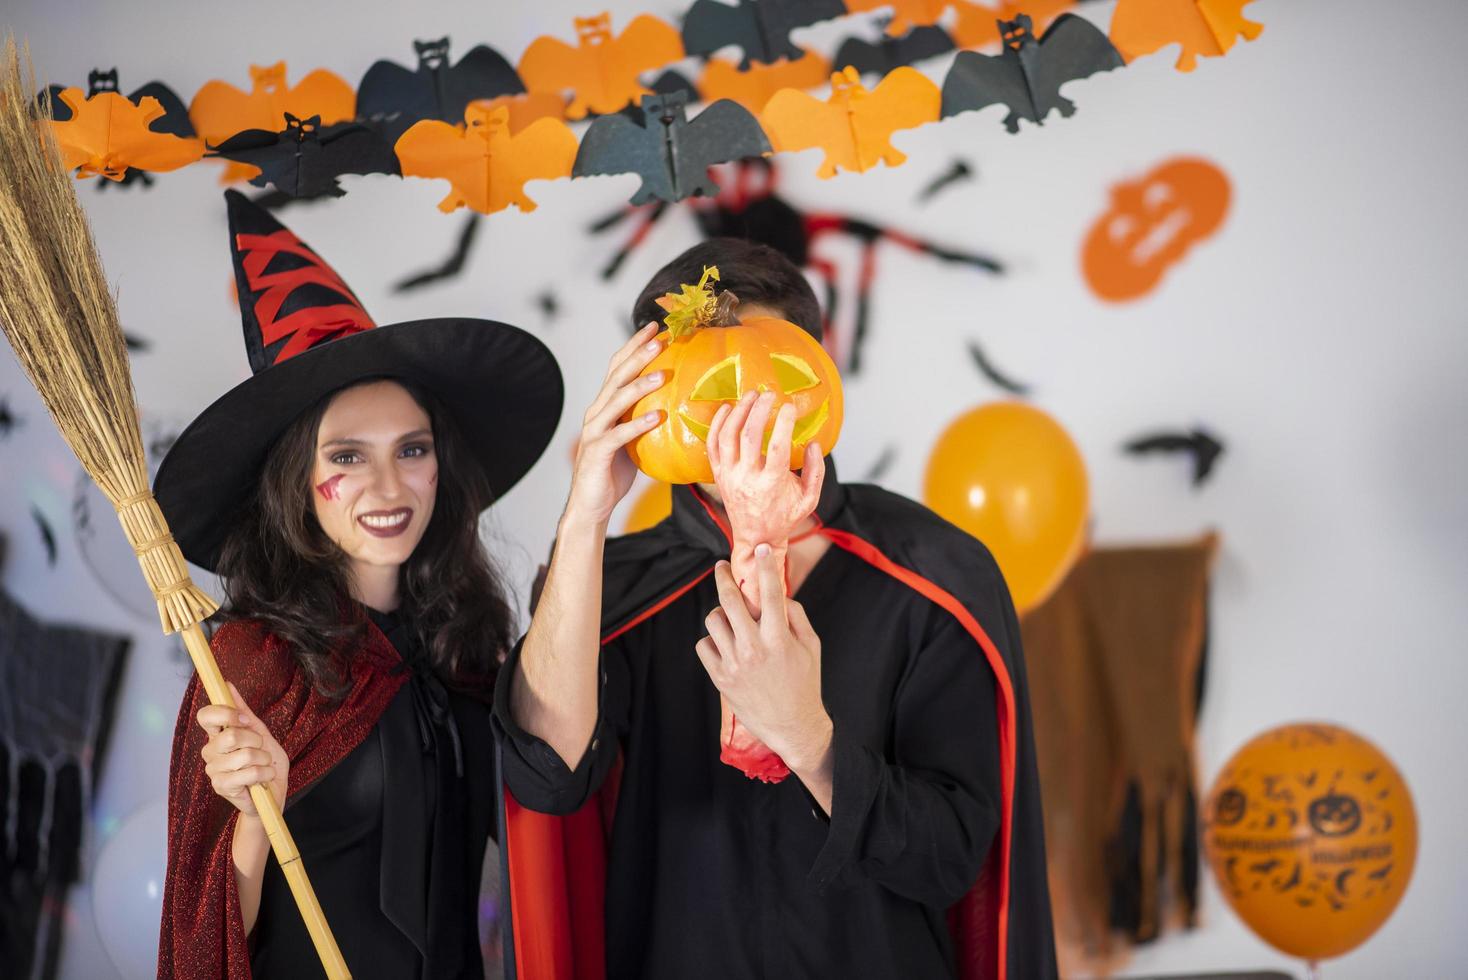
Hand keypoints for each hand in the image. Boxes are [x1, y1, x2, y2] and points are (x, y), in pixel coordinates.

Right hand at [197, 683, 286, 819]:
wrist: (273, 792)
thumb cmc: (266, 762)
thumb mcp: (260, 733)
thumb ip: (243, 711)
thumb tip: (227, 684)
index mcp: (216, 735)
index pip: (206, 716)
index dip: (227, 714)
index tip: (244, 720)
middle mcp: (210, 751)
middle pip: (231, 735)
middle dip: (256, 741)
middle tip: (261, 750)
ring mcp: (213, 770)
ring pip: (245, 754)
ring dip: (264, 760)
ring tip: (264, 766)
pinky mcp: (221, 787)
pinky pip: (250, 773)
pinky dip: (265, 774)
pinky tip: (263, 779)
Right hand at [565, 322, 667, 526]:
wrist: (591, 503)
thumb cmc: (615, 472)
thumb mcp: (633, 439)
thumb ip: (645, 419)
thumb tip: (677, 406)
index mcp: (604, 405)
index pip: (618, 368)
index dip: (634, 346)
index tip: (655, 328)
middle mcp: (596, 412)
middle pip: (617, 376)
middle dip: (639, 354)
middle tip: (661, 338)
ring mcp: (595, 430)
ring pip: (617, 400)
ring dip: (640, 385)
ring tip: (663, 374)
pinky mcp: (598, 451)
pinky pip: (620, 435)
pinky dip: (638, 425)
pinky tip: (657, 417)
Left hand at [695, 550, 831, 773]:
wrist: (793, 726)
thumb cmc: (805, 684)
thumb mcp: (811, 647)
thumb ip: (796, 617)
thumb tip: (779, 596)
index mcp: (779, 638)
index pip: (771, 592)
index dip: (766, 565)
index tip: (761, 548)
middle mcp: (754, 648)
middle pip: (730, 600)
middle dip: (724, 576)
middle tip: (722, 567)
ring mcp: (734, 664)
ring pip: (713, 620)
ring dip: (721, 613)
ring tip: (731, 619)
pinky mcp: (720, 678)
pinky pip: (704, 645)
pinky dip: (712, 640)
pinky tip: (726, 645)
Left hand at [706, 391, 823, 610]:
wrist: (755, 539)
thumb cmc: (784, 517)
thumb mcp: (810, 500)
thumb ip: (816, 471)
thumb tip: (814, 444)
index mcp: (771, 484)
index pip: (777, 447)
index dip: (784, 423)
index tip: (790, 407)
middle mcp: (747, 478)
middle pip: (750, 436)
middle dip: (760, 410)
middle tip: (769, 394)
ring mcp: (729, 476)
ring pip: (728, 436)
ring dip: (739, 411)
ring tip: (750, 395)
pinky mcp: (718, 475)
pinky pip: (712, 445)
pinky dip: (717, 424)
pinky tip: (727, 409)